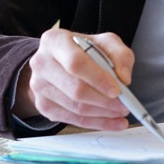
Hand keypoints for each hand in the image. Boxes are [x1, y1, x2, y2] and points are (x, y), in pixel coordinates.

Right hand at [14, 28, 133, 130]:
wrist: (59, 61)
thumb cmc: (83, 50)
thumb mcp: (105, 42)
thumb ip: (120, 55)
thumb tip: (124, 78)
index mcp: (55, 41)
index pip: (76, 63)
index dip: (98, 79)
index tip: (117, 90)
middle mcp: (42, 63)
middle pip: (75, 89)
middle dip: (104, 101)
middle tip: (124, 105)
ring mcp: (39, 86)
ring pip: (75, 107)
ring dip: (102, 114)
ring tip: (121, 113)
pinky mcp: (42, 105)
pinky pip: (72, 119)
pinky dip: (95, 123)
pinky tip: (111, 122)